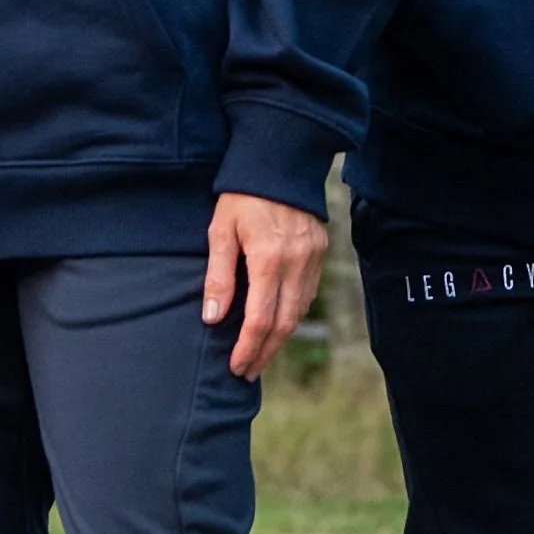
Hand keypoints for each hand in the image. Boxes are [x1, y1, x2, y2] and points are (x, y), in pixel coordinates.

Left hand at [202, 192, 329, 380]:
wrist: (280, 161)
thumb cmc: (242, 195)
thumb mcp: (221, 231)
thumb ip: (219, 276)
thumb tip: (213, 318)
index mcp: (269, 258)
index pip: (260, 319)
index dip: (248, 348)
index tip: (236, 366)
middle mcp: (297, 262)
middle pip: (284, 324)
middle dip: (265, 352)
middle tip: (247, 372)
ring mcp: (313, 258)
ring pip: (299, 311)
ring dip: (280, 337)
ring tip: (259, 353)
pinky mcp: (319, 251)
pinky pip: (308, 293)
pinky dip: (293, 314)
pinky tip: (277, 322)